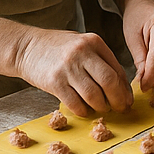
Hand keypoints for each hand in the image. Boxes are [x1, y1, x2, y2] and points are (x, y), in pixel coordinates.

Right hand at [12, 28, 132, 116]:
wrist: (26, 47)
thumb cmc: (58, 47)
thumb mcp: (83, 45)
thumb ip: (101, 60)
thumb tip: (120, 85)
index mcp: (94, 42)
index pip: (117, 68)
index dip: (124, 88)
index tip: (127, 99)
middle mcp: (82, 52)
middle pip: (109, 81)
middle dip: (118, 99)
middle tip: (120, 108)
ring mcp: (68, 67)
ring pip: (93, 94)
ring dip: (100, 106)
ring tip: (102, 109)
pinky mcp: (54, 81)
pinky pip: (74, 102)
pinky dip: (83, 110)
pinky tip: (85, 111)